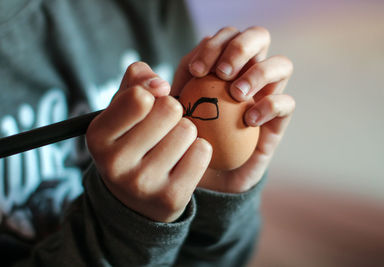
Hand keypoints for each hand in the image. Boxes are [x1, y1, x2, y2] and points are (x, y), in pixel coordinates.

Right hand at [86, 62, 212, 221]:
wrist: (136, 197)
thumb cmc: (131, 140)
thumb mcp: (122, 106)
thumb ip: (137, 79)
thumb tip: (161, 86)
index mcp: (97, 135)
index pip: (139, 97)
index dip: (152, 95)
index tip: (149, 106)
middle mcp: (115, 163)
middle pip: (170, 109)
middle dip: (172, 113)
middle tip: (162, 129)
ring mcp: (143, 184)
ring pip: (187, 130)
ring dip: (185, 133)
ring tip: (170, 146)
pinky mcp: (171, 198)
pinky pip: (202, 152)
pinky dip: (198, 150)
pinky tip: (183, 161)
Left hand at [172, 27, 294, 192]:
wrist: (204, 177)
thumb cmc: (183, 139)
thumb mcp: (166, 112)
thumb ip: (157, 93)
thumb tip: (161, 80)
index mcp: (222, 66)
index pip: (226, 36)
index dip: (213, 46)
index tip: (197, 71)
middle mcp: (247, 75)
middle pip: (258, 37)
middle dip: (240, 47)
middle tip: (222, 73)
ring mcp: (265, 96)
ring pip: (281, 64)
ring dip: (259, 72)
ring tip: (236, 94)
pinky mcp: (276, 121)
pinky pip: (286, 103)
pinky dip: (270, 105)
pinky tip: (249, 120)